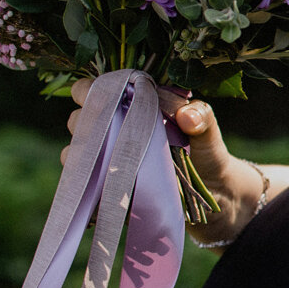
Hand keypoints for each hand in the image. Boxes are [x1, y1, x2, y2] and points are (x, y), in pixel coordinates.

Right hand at [62, 81, 267, 246]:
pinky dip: (88, 187)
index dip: (91, 91)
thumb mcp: (208, 134)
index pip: (95, 90)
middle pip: (77, 120)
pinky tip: (106, 187)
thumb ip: (201, 118)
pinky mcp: (108, 190)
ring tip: (115, 163)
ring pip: (74, 154)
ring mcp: (107, 161)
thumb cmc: (208, 155)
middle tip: (114, 136)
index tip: (105, 99)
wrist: (214, 197)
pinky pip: (83, 187)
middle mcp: (112, 131)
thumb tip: (187, 116)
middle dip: (89, 125)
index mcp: (131, 108)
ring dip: (87, 158)